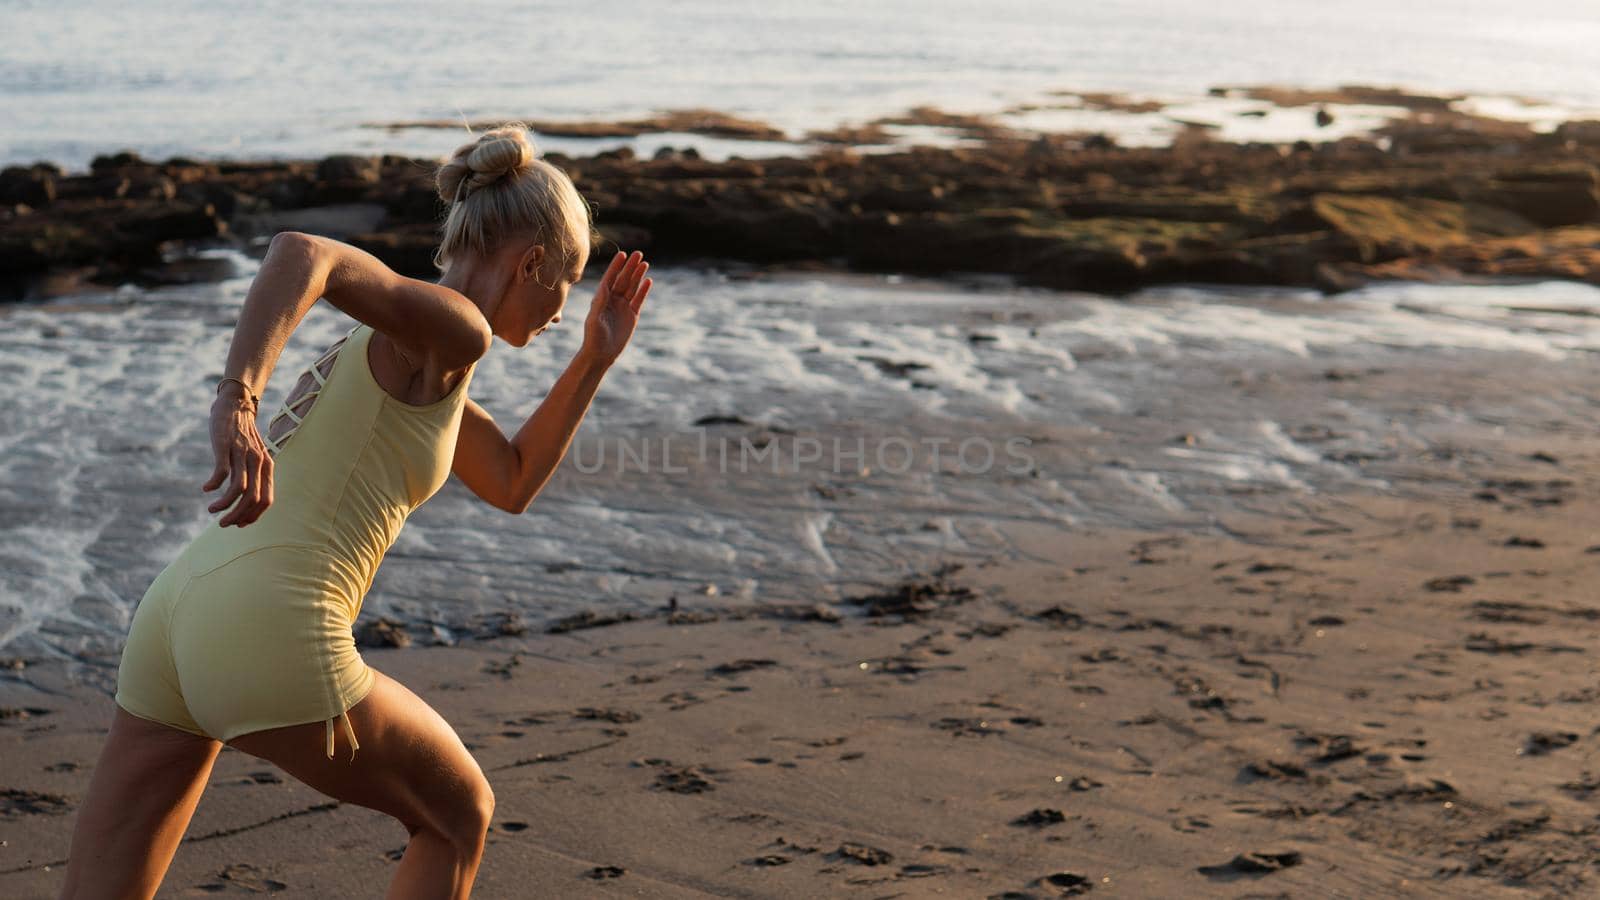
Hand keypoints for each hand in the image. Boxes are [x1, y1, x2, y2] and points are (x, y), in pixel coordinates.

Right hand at [202, 390, 273, 526]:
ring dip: (225, 505)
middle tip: (223, 524)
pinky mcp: (225, 446)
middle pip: (252, 498)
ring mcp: (242, 454)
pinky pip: (221, 472)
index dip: (253, 516)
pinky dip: (214, 484)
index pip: (266, 500)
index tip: (238, 524)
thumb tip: (244, 501)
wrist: (236, 405)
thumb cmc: (243, 436)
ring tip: (212, 510)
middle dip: (237, 516)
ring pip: (238, 489)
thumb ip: (252, 476)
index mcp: (267, 467)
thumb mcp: (254, 457)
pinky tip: (206, 488)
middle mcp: (258, 462)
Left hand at [580, 250, 652, 364]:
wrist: (601, 354)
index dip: (616, 266)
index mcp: (601, 298)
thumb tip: (604, 287)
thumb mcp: (594, 320)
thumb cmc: (593, 337)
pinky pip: (638, 299)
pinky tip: (648, 280)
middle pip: (623, 279)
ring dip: (638, 275)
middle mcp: (612, 300)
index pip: (610, 278)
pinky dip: (643, 290)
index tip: (622, 254)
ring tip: (644, 262)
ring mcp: (622, 307)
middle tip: (638, 253)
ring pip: (632, 287)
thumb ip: (599, 303)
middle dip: (630, 266)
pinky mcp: (631, 315)